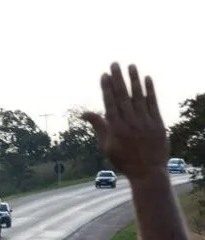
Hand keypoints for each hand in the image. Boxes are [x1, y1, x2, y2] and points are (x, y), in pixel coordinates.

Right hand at [82, 63, 168, 178]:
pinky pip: (153, 103)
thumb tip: (85, 113)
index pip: (110, 103)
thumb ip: (98, 126)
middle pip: (122, 96)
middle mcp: (129, 122)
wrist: (147, 172)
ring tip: (131, 65)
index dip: (106, 88)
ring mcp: (144, 121)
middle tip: (114, 64)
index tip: (104, 75)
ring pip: (138, 96)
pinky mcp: (158, 123)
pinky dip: (150, 90)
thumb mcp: (106, 146)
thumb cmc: (124, 161)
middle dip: (118, 79)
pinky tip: (147, 78)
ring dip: (134, 79)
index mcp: (115, 128)